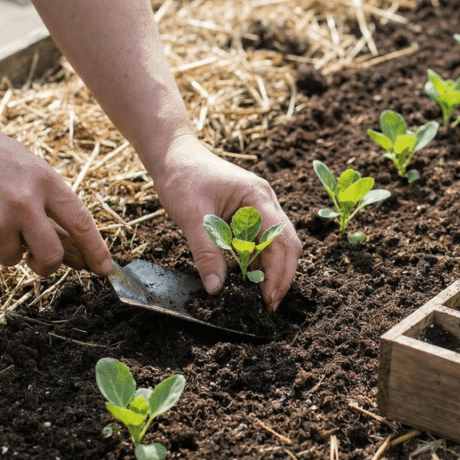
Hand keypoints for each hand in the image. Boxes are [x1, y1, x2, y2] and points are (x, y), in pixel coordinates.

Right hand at [0, 118, 112, 276]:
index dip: (95, 249)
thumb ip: (46, 197)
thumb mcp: (23, 163)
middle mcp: (24, 203)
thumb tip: (68, 237)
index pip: (80, 222)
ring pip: (14, 258)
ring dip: (3, 247)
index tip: (104, 268)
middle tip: (39, 263)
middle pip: (52, 254)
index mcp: (43, 180)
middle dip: (48, 265)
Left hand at [154, 135, 301, 311]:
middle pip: (287, 244)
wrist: (173, 154)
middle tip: (268, 305)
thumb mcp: (192, 217)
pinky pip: (259, 242)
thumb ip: (206, 252)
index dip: (278, 272)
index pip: (280, 240)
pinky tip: (247, 280)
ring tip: (259, 297)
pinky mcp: (248, 216)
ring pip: (276, 245)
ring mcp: (259, 209)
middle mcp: (265, 202)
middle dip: (281, 276)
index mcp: (257, 197)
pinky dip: (256, 262)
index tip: (268, 298)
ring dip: (270, 271)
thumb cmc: (182, 177)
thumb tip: (216, 289)